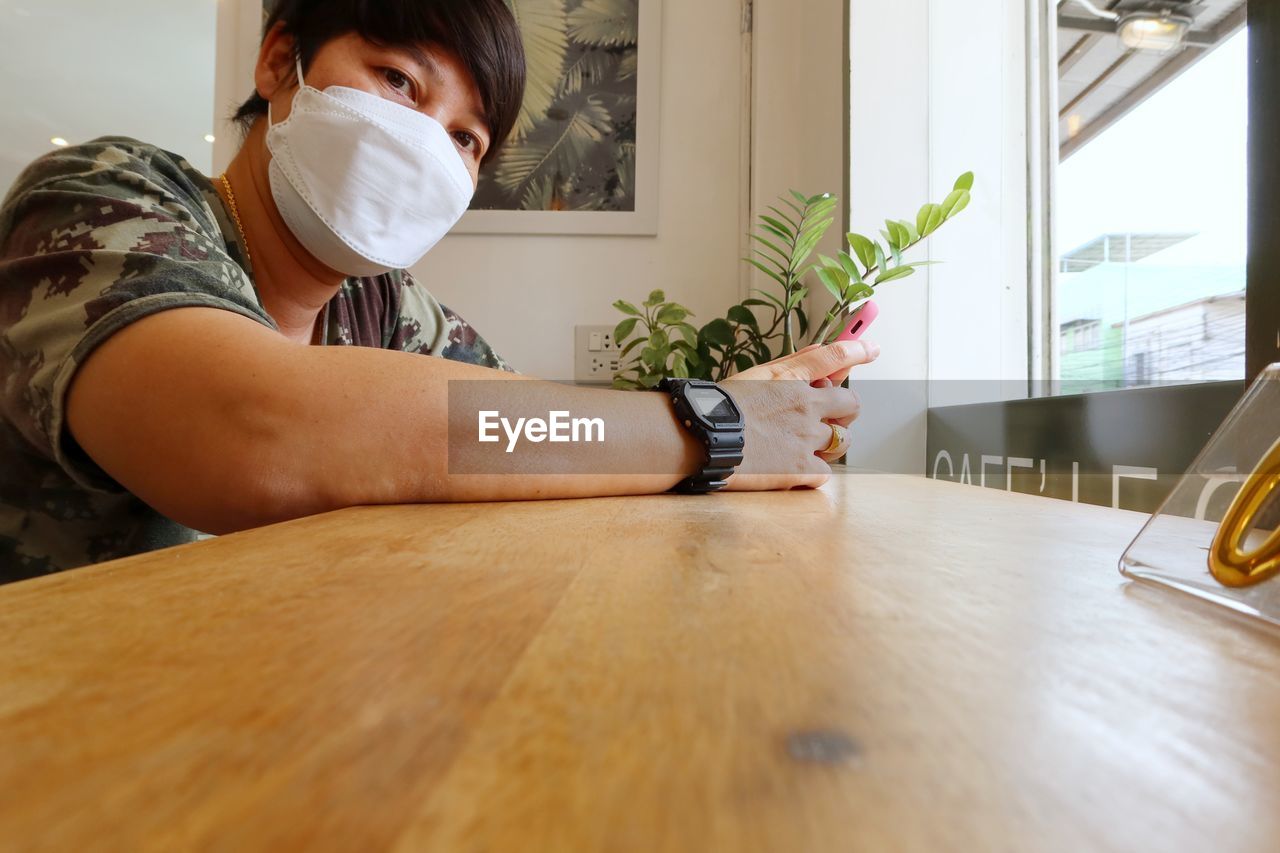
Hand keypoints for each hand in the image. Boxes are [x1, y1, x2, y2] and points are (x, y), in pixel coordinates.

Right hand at [719, 340, 878, 490]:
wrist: (700, 439)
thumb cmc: (721, 407)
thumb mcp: (755, 377)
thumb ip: (793, 365)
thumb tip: (822, 350)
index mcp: (792, 381)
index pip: (835, 356)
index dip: (859, 350)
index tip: (872, 350)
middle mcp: (806, 408)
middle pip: (852, 405)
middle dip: (845, 410)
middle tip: (828, 417)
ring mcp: (805, 440)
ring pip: (843, 440)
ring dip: (832, 441)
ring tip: (808, 444)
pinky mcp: (799, 469)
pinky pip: (825, 471)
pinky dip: (814, 470)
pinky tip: (795, 466)